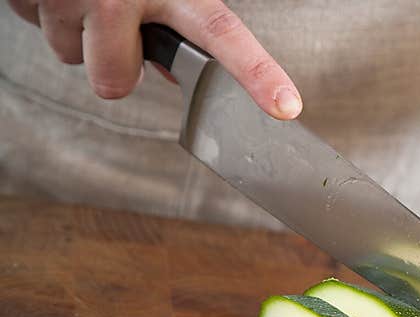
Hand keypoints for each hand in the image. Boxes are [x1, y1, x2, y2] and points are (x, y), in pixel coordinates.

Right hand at [7, 0, 301, 118]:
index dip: (257, 73)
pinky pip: (37, 26)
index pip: (222, 34)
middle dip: (113, 67)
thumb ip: (171, 20)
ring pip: (71, 57)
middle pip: (114, 81)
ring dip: (76, 33)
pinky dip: (46, 11)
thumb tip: (170, 72)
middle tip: (114, 28)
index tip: (287, 106)